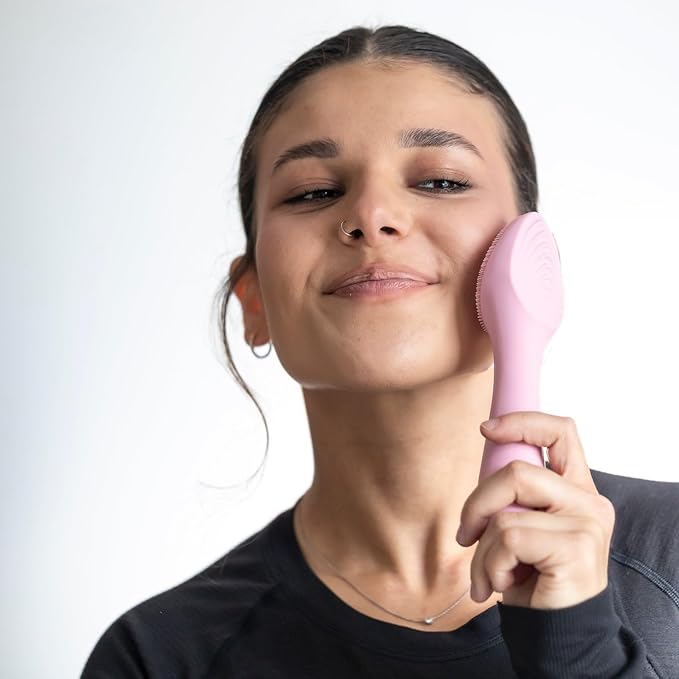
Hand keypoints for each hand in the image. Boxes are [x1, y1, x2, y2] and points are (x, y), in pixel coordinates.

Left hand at [456, 411, 614, 608]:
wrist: (555, 633)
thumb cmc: (531, 577)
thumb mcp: (520, 525)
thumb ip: (513, 494)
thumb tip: (486, 451)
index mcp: (576, 488)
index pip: (560, 431)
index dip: (521, 422)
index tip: (486, 429)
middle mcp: (588, 500)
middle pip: (516, 471)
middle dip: (476, 504)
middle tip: (466, 536)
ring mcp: (586, 523)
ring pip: (505, 511)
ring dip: (481, 549)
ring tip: (488, 574)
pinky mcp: (576, 547)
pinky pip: (508, 539)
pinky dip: (490, 566)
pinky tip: (502, 586)